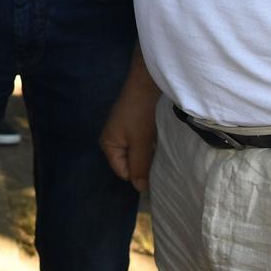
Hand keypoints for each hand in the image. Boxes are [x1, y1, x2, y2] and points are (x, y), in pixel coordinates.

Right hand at [99, 50, 160, 191]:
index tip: (154, 166)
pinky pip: (144, 143)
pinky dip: (152, 143)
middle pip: (131, 163)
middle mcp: (114, 140)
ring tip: (162, 148)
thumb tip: (140, 190)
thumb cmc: (140, 112)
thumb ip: (139, 166)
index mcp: (108, 145)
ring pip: (139, 153)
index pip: (124, 172)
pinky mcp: (136, 125)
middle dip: (145, 162)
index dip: (139, 172)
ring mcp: (125, 132)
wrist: (148, 81)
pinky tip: (161, 139)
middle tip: (160, 157)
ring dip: (150, 152)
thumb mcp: (140, 142)